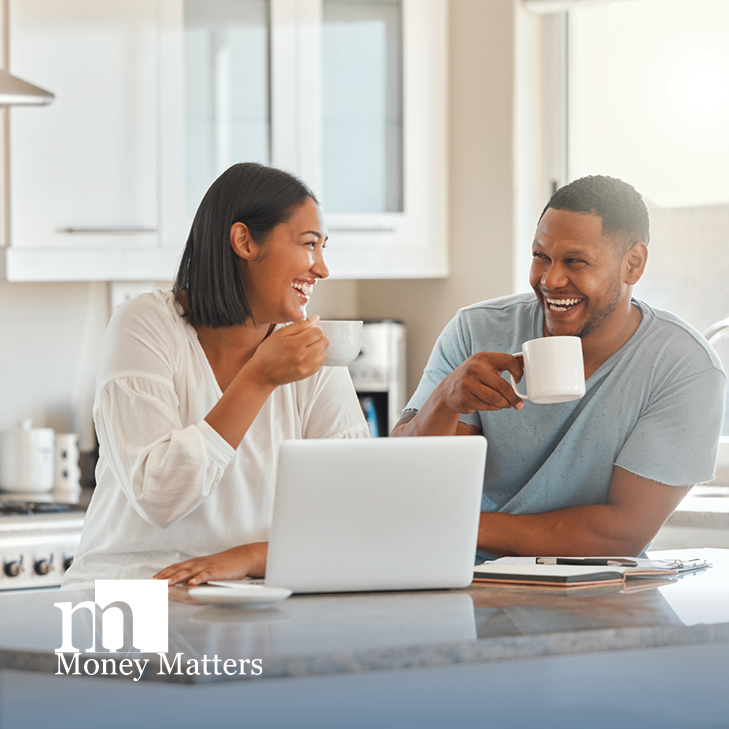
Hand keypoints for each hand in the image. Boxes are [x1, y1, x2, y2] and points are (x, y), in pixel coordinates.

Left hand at [153, 542, 267, 585]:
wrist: (240, 557)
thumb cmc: (222, 565)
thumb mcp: (204, 569)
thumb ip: (191, 575)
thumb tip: (177, 584)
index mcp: (192, 564)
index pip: (172, 568)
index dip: (160, 574)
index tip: (148, 582)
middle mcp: (196, 564)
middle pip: (177, 569)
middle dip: (163, 577)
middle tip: (151, 584)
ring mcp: (206, 567)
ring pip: (189, 571)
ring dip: (177, 578)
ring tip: (167, 584)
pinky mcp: (216, 571)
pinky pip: (206, 575)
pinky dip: (198, 579)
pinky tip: (192, 584)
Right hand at [247, 316, 326, 387]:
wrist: (262, 374)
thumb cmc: (267, 354)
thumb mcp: (280, 334)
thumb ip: (299, 325)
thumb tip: (315, 319)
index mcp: (295, 345)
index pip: (317, 332)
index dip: (313, 329)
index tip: (306, 331)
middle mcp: (303, 357)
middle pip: (323, 342)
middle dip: (317, 338)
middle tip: (306, 339)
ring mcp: (306, 368)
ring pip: (324, 353)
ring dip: (317, 348)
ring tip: (305, 348)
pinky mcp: (307, 374)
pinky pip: (320, 363)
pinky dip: (315, 358)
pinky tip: (304, 356)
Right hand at [436, 352, 524, 413]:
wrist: (448, 390)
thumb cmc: (471, 378)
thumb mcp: (484, 365)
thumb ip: (502, 364)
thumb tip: (525, 361)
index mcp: (482, 357)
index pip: (508, 360)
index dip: (518, 371)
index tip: (520, 379)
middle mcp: (474, 368)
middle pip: (503, 386)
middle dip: (513, 397)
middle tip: (518, 402)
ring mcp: (468, 384)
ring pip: (496, 398)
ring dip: (505, 404)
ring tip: (506, 404)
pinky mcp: (465, 398)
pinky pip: (487, 406)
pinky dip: (495, 408)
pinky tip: (493, 405)